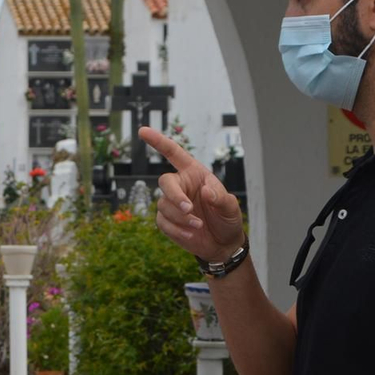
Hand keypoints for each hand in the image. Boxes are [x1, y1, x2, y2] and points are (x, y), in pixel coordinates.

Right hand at [138, 126, 244, 262]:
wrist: (222, 243)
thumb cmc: (227, 219)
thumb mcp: (231, 207)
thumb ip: (221, 199)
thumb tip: (206, 191)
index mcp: (194, 173)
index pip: (174, 154)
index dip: (158, 141)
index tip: (143, 131)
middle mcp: (180, 185)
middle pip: (165, 182)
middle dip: (174, 196)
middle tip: (188, 209)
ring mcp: (171, 203)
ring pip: (164, 205)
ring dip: (181, 217)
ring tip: (198, 226)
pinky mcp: (166, 221)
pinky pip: (163, 222)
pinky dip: (177, 229)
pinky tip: (191, 234)